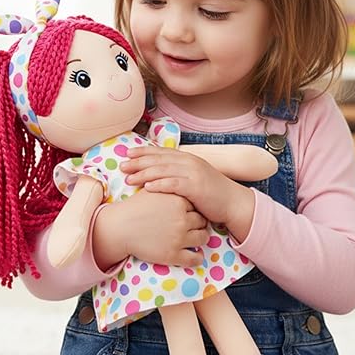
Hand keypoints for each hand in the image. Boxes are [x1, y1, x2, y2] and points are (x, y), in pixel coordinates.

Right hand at [92, 189, 207, 269]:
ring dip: (201, 238)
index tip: (190, 211)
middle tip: (193, 225)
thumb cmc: (133, 208)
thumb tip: (176, 180)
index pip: (196, 204)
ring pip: (202, 238)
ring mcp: (179, 238)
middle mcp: (182, 219)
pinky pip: (195, 259)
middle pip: (202, 220)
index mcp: (178, 202)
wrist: (118, 227)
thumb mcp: (152, 191)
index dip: (193, 208)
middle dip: (198, 222)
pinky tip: (196, 255)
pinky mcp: (173, 255)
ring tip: (195, 237)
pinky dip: (198, 257)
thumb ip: (167, 185)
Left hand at [121, 147, 253, 231]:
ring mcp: (193, 173)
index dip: (143, 152)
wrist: (232, 202)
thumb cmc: (211, 193)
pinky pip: (174, 184)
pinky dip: (160, 184)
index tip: (128, 153)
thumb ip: (178, 173)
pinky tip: (147, 187)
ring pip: (163, 170)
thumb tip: (158, 174)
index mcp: (188, 158)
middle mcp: (189, 162)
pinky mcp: (196, 187)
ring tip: (129, 178)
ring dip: (144, 174)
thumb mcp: (194, 178)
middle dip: (139, 162)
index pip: (161, 152)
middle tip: (122, 165)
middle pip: (159, 160)